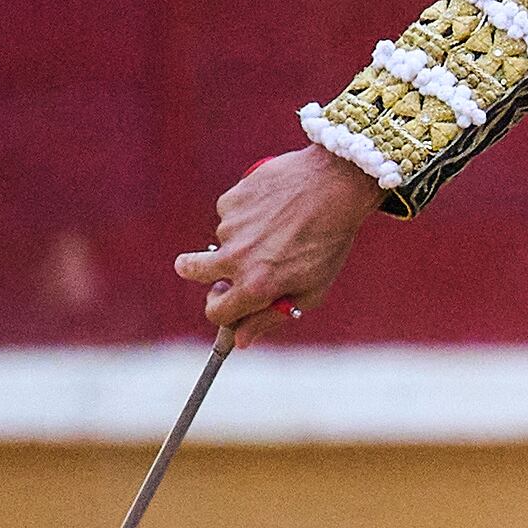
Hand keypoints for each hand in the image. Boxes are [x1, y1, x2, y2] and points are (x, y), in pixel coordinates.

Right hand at [180, 143, 379, 334]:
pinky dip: (246, 213)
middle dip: (195, 270)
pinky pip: (230, 213)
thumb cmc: (329, 242)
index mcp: (256, 286)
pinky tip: (274, 207)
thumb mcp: (311, 290)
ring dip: (241, 238)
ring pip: (222, 240)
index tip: (223, 300)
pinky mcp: (231, 200)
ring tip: (278, 227)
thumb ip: (270, 317)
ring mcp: (230, 227)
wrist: (337, 186)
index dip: (221, 310)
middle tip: (215, 264)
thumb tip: (239, 340)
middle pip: (190, 270)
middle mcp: (236, 258)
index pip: (216, 312)